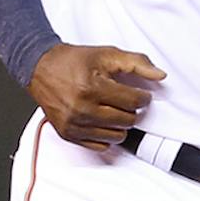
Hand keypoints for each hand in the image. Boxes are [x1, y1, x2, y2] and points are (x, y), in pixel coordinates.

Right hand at [30, 44, 164, 147]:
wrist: (39, 68)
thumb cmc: (72, 61)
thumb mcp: (106, 54)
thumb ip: (136, 63)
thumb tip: (160, 75)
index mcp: (91, 88)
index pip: (133, 102)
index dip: (143, 97)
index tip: (140, 94)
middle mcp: (81, 109)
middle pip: (127, 120)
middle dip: (132, 110)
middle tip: (126, 100)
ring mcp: (74, 124)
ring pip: (116, 136)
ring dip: (120, 124)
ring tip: (113, 109)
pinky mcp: (68, 134)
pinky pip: (100, 145)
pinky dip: (106, 134)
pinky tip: (103, 120)